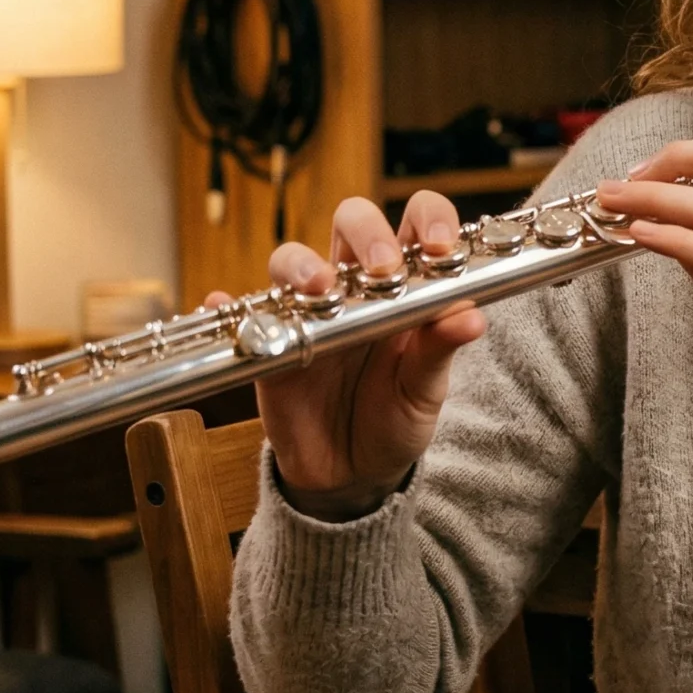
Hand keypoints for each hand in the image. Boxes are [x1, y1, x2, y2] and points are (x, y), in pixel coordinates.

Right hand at [221, 190, 486, 522]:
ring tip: (315, 289)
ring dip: (300, 264)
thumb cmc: (395, 417)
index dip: (429, 219)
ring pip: (292, 259)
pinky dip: (226, 306)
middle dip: (366, 232)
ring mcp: (308, 310)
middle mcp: (355, 286)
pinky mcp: (269, 342)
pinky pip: (241, 314)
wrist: (353, 472)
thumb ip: (440, 350)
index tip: (438, 247)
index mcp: (406, 287)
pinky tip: (220, 304)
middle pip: (352, 222)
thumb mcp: (424, 390)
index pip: (416, 225)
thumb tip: (472, 319)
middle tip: (382, 269)